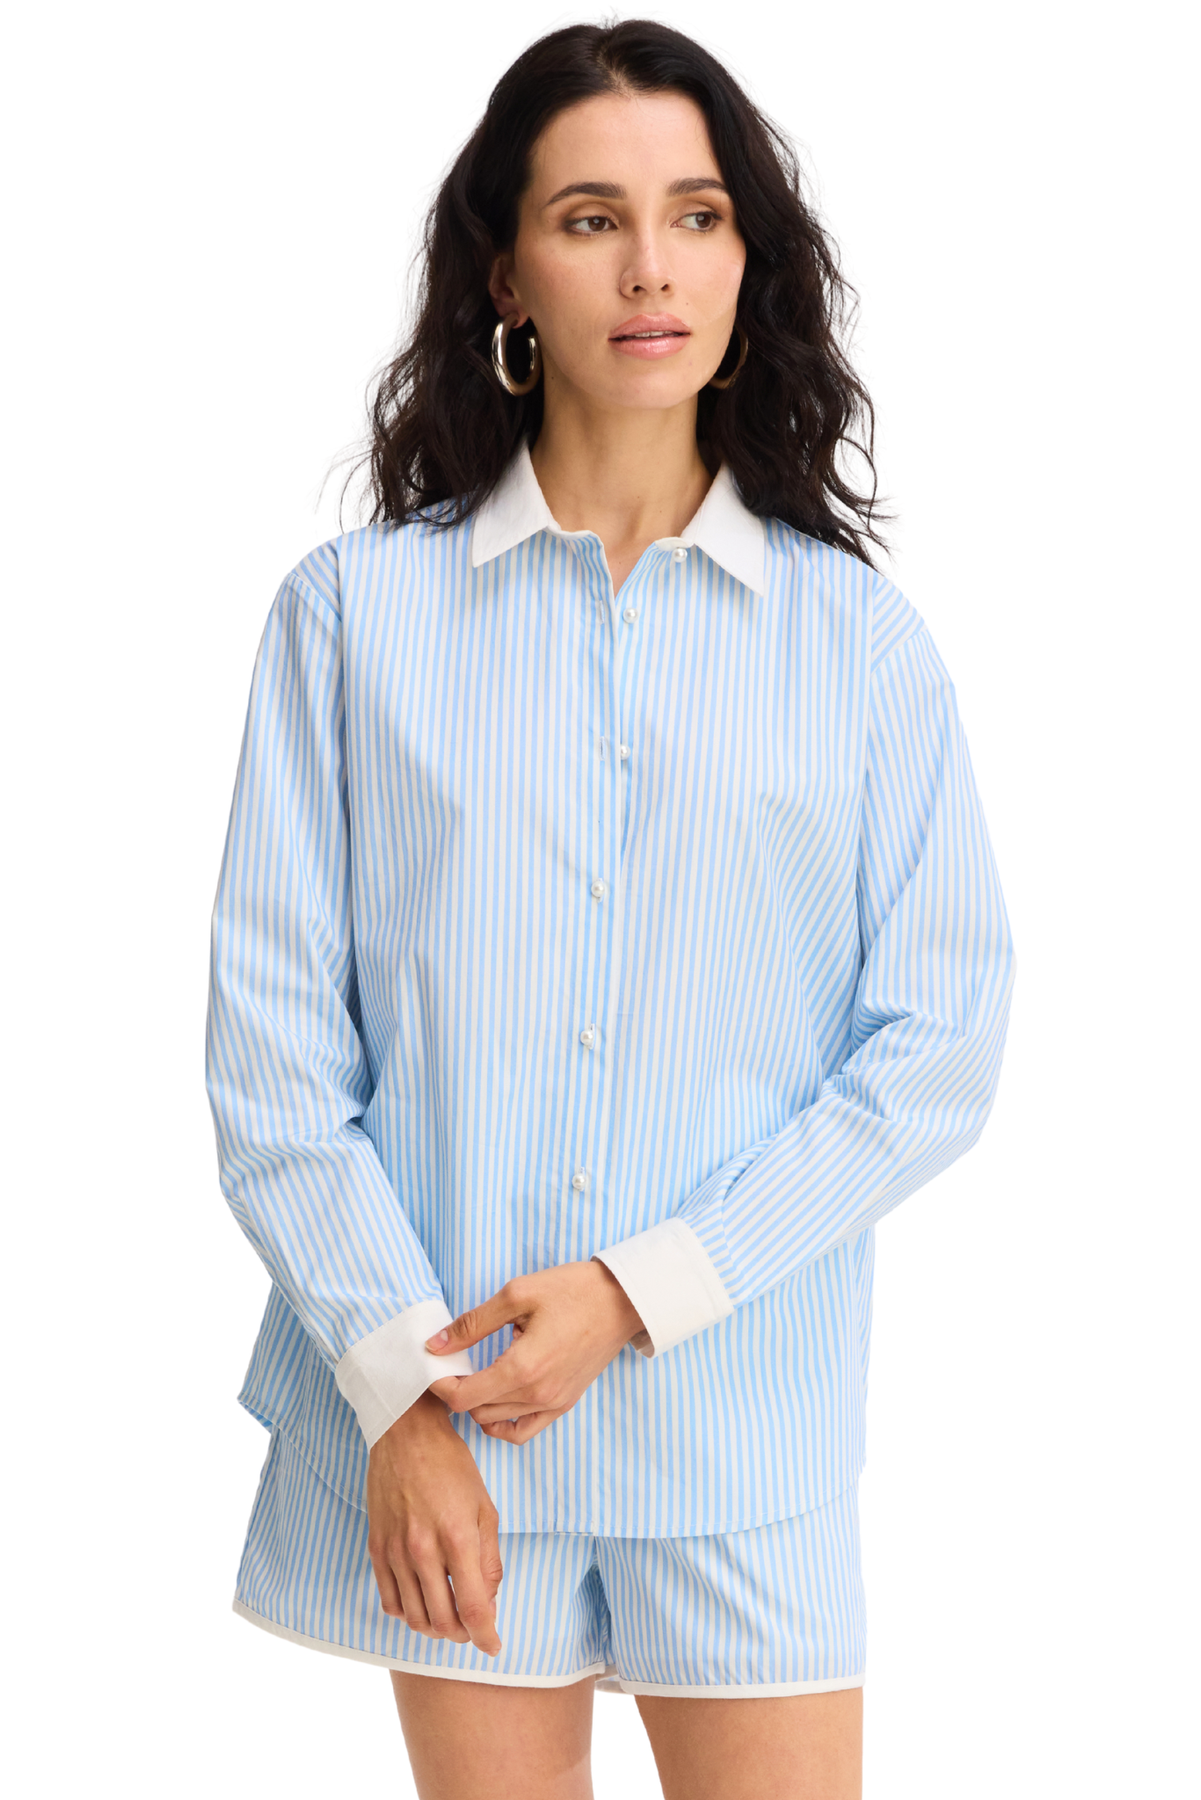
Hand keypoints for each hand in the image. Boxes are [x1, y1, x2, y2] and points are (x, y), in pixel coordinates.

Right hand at [366, 1389, 503, 1654]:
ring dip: (435, 1627)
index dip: (485, 1636)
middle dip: (462, 1634)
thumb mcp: (485, 1508)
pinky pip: (389, 1600)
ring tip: (449, 1616)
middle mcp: (422, 1551)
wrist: (406, 1434)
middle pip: (442, 1622)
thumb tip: (487, 1602)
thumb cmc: (452, 1467)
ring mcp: (394, 1552)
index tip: (493, 1646)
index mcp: (457, 1538)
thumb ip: (489, 1560)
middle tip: (473, 1627)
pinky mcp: (375, 1548)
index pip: (472, 1608)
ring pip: (414, 1617)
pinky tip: (421, 1601)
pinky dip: (407, 1612)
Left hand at [422, 1259, 644, 1443]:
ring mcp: (554, 1403)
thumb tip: (436, 1344)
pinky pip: (524, 1431)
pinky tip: (495, 1402)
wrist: (622, 1300)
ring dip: (478, 1402)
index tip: (433, 1365)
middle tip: (452, 1362)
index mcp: (523, 1367)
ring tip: (476, 1371)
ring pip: (497, 1420)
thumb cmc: (572, 1290)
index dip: (440, 1385)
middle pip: (476, 1410)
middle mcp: (538, 1394)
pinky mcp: (565, 1403)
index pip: (463, 1397)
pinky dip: (503, 1424)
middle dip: (456, 1389)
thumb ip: (473, 1323)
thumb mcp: (516, 1294)